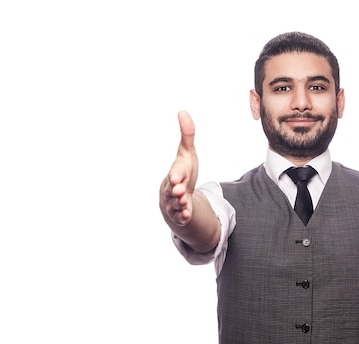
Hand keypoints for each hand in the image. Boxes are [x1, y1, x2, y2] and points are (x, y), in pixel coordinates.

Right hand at [160, 111, 197, 226]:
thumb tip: (182, 111)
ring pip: (175, 204)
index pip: (176, 173)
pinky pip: (179, 216)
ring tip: (184, 203)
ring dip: (179, 204)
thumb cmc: (183, 172)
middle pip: (173, 190)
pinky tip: (186, 215)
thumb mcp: (187, 154)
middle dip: (176, 190)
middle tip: (179, 190)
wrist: (179, 195)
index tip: (177, 176)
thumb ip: (187, 135)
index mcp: (175, 172)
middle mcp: (171, 188)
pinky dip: (182, 216)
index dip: (176, 174)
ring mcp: (174, 202)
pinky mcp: (179, 214)